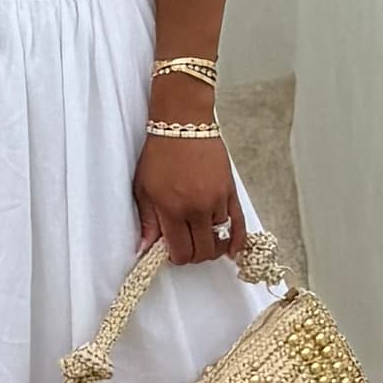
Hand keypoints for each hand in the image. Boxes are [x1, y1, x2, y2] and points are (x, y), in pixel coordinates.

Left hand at [133, 128, 244, 267]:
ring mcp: (216, 201)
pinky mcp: (230, 192)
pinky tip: (233, 251)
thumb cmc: (160, 154)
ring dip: (211, 245)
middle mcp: (196, 209)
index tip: (173, 252)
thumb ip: (147, 221)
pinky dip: (237, 241)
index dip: (177, 258)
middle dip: (194, 256)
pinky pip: (238, 224)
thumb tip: (145, 248)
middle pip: (202, 250)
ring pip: (219, 239)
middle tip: (187, 248)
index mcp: (172, 209)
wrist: (183, 124)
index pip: (181, 251)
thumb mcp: (143, 188)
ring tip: (203, 240)